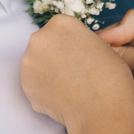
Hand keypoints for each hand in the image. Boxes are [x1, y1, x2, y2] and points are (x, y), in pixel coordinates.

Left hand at [21, 15, 133, 133]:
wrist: (100, 109)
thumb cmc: (109, 77)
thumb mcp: (100, 45)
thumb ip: (79, 41)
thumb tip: (71, 49)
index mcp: (61, 23)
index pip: (60, 28)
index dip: (70, 43)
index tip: (77, 54)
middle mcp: (40, 38)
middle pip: (44, 43)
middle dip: (54, 55)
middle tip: (72, 71)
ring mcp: (29, 62)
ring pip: (36, 63)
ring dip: (47, 71)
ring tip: (67, 85)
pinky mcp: (25, 84)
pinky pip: (34, 83)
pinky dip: (44, 89)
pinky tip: (61, 95)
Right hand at [97, 11, 133, 133]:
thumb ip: (120, 50)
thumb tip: (98, 46)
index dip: (117, 29)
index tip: (104, 42)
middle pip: (125, 34)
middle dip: (113, 44)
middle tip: (99, 54)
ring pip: (121, 52)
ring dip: (113, 59)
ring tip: (102, 65)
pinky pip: (122, 68)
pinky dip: (114, 71)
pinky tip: (108, 75)